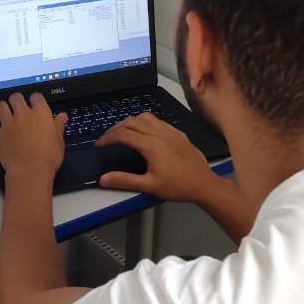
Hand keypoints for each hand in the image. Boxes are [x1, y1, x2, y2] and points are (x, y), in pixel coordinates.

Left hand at [0, 93, 67, 184]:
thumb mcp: (59, 140)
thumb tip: (62, 117)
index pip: (36, 97)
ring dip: (2, 109)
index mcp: (40, 113)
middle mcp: (23, 114)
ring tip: (5, 114)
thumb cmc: (47, 157)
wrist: (31, 171)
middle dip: (17, 101)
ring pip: (0, 106)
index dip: (36, 100)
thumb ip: (58, 126)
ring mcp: (9, 124)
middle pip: (16, 97)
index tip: (36, 105)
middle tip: (19, 108)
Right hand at [96, 112, 216, 201]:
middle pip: (131, 122)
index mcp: (150, 145)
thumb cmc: (179, 186)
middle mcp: (159, 133)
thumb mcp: (149, 186)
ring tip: (123, 132)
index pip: (122, 134)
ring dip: (130, 122)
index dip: (107, 138)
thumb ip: (125, 180)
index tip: (100, 144)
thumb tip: (104, 179)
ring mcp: (170, 132)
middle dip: (115, 128)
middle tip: (107, 139)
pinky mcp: (178, 134)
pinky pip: (158, 120)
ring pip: (145, 117)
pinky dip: (145, 122)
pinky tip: (144, 132)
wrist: (204, 184)